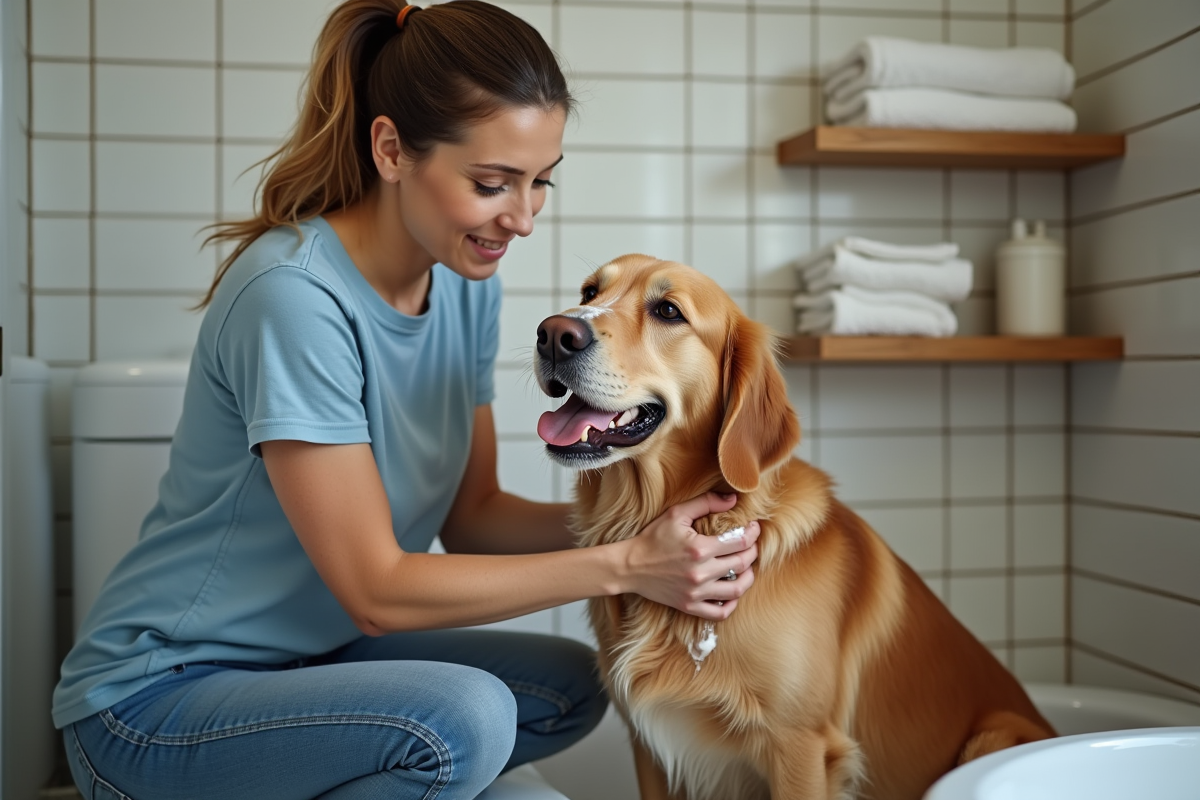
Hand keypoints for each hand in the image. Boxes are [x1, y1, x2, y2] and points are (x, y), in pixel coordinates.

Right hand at [619, 491, 759, 620]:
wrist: (630, 567)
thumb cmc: (653, 538)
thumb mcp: (676, 514)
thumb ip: (705, 503)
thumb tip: (733, 499)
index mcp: (700, 549)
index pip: (740, 542)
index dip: (753, 533)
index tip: (754, 528)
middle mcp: (701, 573)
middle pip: (742, 564)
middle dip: (752, 552)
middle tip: (752, 545)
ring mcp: (696, 593)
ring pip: (736, 590)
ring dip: (748, 578)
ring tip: (747, 568)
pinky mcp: (689, 606)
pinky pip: (720, 613)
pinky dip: (732, 604)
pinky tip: (732, 593)